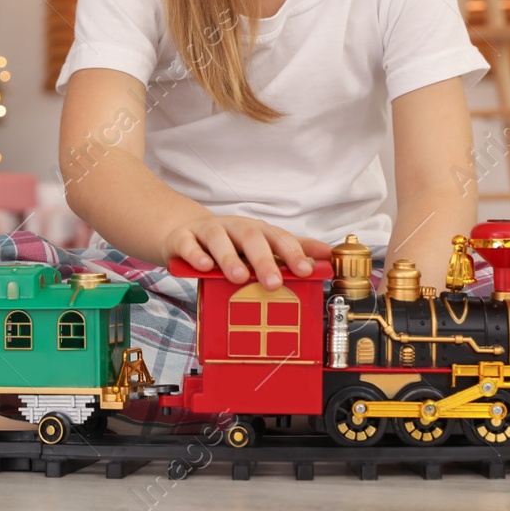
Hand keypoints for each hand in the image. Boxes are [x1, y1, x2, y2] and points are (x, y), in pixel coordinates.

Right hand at [166, 216, 332, 288]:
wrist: (182, 231)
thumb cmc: (227, 243)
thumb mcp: (259, 244)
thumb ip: (292, 249)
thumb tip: (328, 254)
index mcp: (256, 230)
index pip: (277, 238)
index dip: (292, 253)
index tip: (307, 270)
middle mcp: (234, 228)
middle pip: (251, 237)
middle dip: (263, 259)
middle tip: (274, 282)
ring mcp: (207, 232)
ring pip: (219, 239)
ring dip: (230, 258)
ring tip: (239, 278)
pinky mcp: (182, 239)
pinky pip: (188, 244)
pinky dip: (196, 255)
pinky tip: (204, 266)